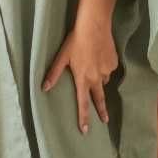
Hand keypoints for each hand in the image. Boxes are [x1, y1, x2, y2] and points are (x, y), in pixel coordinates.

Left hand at [42, 16, 117, 133]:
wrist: (94, 27)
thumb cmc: (75, 42)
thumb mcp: (61, 58)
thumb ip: (53, 74)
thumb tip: (43, 88)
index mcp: (83, 80)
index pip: (83, 103)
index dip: (83, 118)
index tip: (85, 130)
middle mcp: (97, 79)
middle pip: (99, 99)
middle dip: (102, 112)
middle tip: (104, 121)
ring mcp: (107, 71)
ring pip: (102, 80)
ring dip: (98, 79)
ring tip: (92, 65)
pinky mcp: (114, 63)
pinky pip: (108, 69)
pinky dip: (103, 67)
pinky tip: (99, 56)